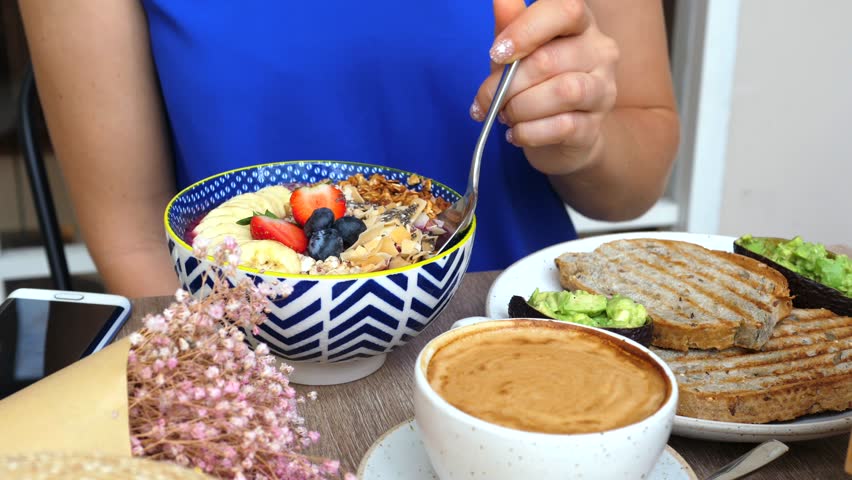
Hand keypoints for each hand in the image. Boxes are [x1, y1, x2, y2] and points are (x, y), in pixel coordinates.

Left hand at [471, 0, 618, 176]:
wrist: (562, 137)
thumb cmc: (536, 86)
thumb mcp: (518, 53)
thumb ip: (511, 25)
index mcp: (580, 25)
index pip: (565, 11)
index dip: (526, 30)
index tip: (497, 53)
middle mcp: (600, 52)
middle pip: (550, 60)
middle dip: (507, 84)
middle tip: (487, 99)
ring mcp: (603, 90)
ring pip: (562, 92)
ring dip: (520, 108)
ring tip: (506, 116)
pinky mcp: (595, 127)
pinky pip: (561, 127)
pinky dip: (529, 132)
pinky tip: (517, 133)